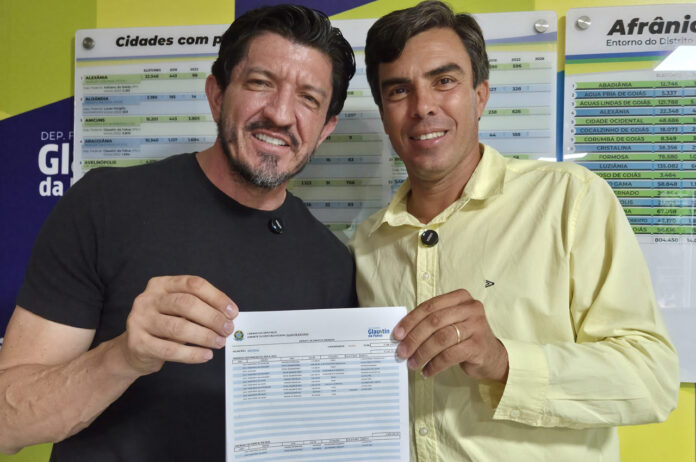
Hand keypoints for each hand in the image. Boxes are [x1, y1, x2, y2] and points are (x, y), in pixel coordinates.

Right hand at [118, 275, 237, 374]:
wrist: (134, 349)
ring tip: (219, 342)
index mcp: (161, 284)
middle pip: (186, 303)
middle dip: (212, 317)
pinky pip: (170, 350)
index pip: (193, 284)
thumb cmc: (164, 326)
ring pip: (179, 327)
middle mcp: (148, 299)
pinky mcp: (137, 342)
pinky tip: (206, 355)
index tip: (232, 312)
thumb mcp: (179, 311)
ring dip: (204, 336)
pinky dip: (192, 354)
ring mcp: (140, 320)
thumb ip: (199, 309)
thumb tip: (228, 317)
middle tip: (228, 329)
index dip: (216, 297)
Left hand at [393, 289, 507, 381]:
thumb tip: (401, 335)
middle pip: (434, 322)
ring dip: (423, 353)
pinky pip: (450, 355)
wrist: (492, 356)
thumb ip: (431, 322)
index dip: (411, 320)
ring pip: (441, 339)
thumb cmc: (465, 337)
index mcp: (460, 297)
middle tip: (402, 352)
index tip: (397, 334)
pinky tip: (427, 371)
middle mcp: (470, 308)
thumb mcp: (450, 323)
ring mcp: (477, 326)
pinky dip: (435, 365)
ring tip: (412, 364)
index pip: (430, 306)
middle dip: (414, 338)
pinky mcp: (478, 345)